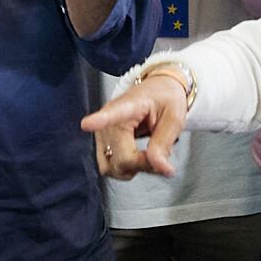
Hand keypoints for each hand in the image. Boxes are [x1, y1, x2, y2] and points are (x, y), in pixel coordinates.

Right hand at [84, 64, 191, 179]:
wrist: (158, 91)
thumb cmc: (165, 98)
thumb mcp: (174, 117)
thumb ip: (164, 144)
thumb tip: (161, 169)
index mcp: (128, 106)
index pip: (111, 114)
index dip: (98, 120)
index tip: (87, 124)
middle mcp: (108, 120)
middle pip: (120, 159)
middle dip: (142, 165)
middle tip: (160, 158)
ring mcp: (102, 134)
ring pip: (111, 168)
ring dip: (132, 170)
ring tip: (148, 157)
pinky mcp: (101, 144)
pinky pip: (109, 167)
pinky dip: (126, 169)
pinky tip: (138, 159)